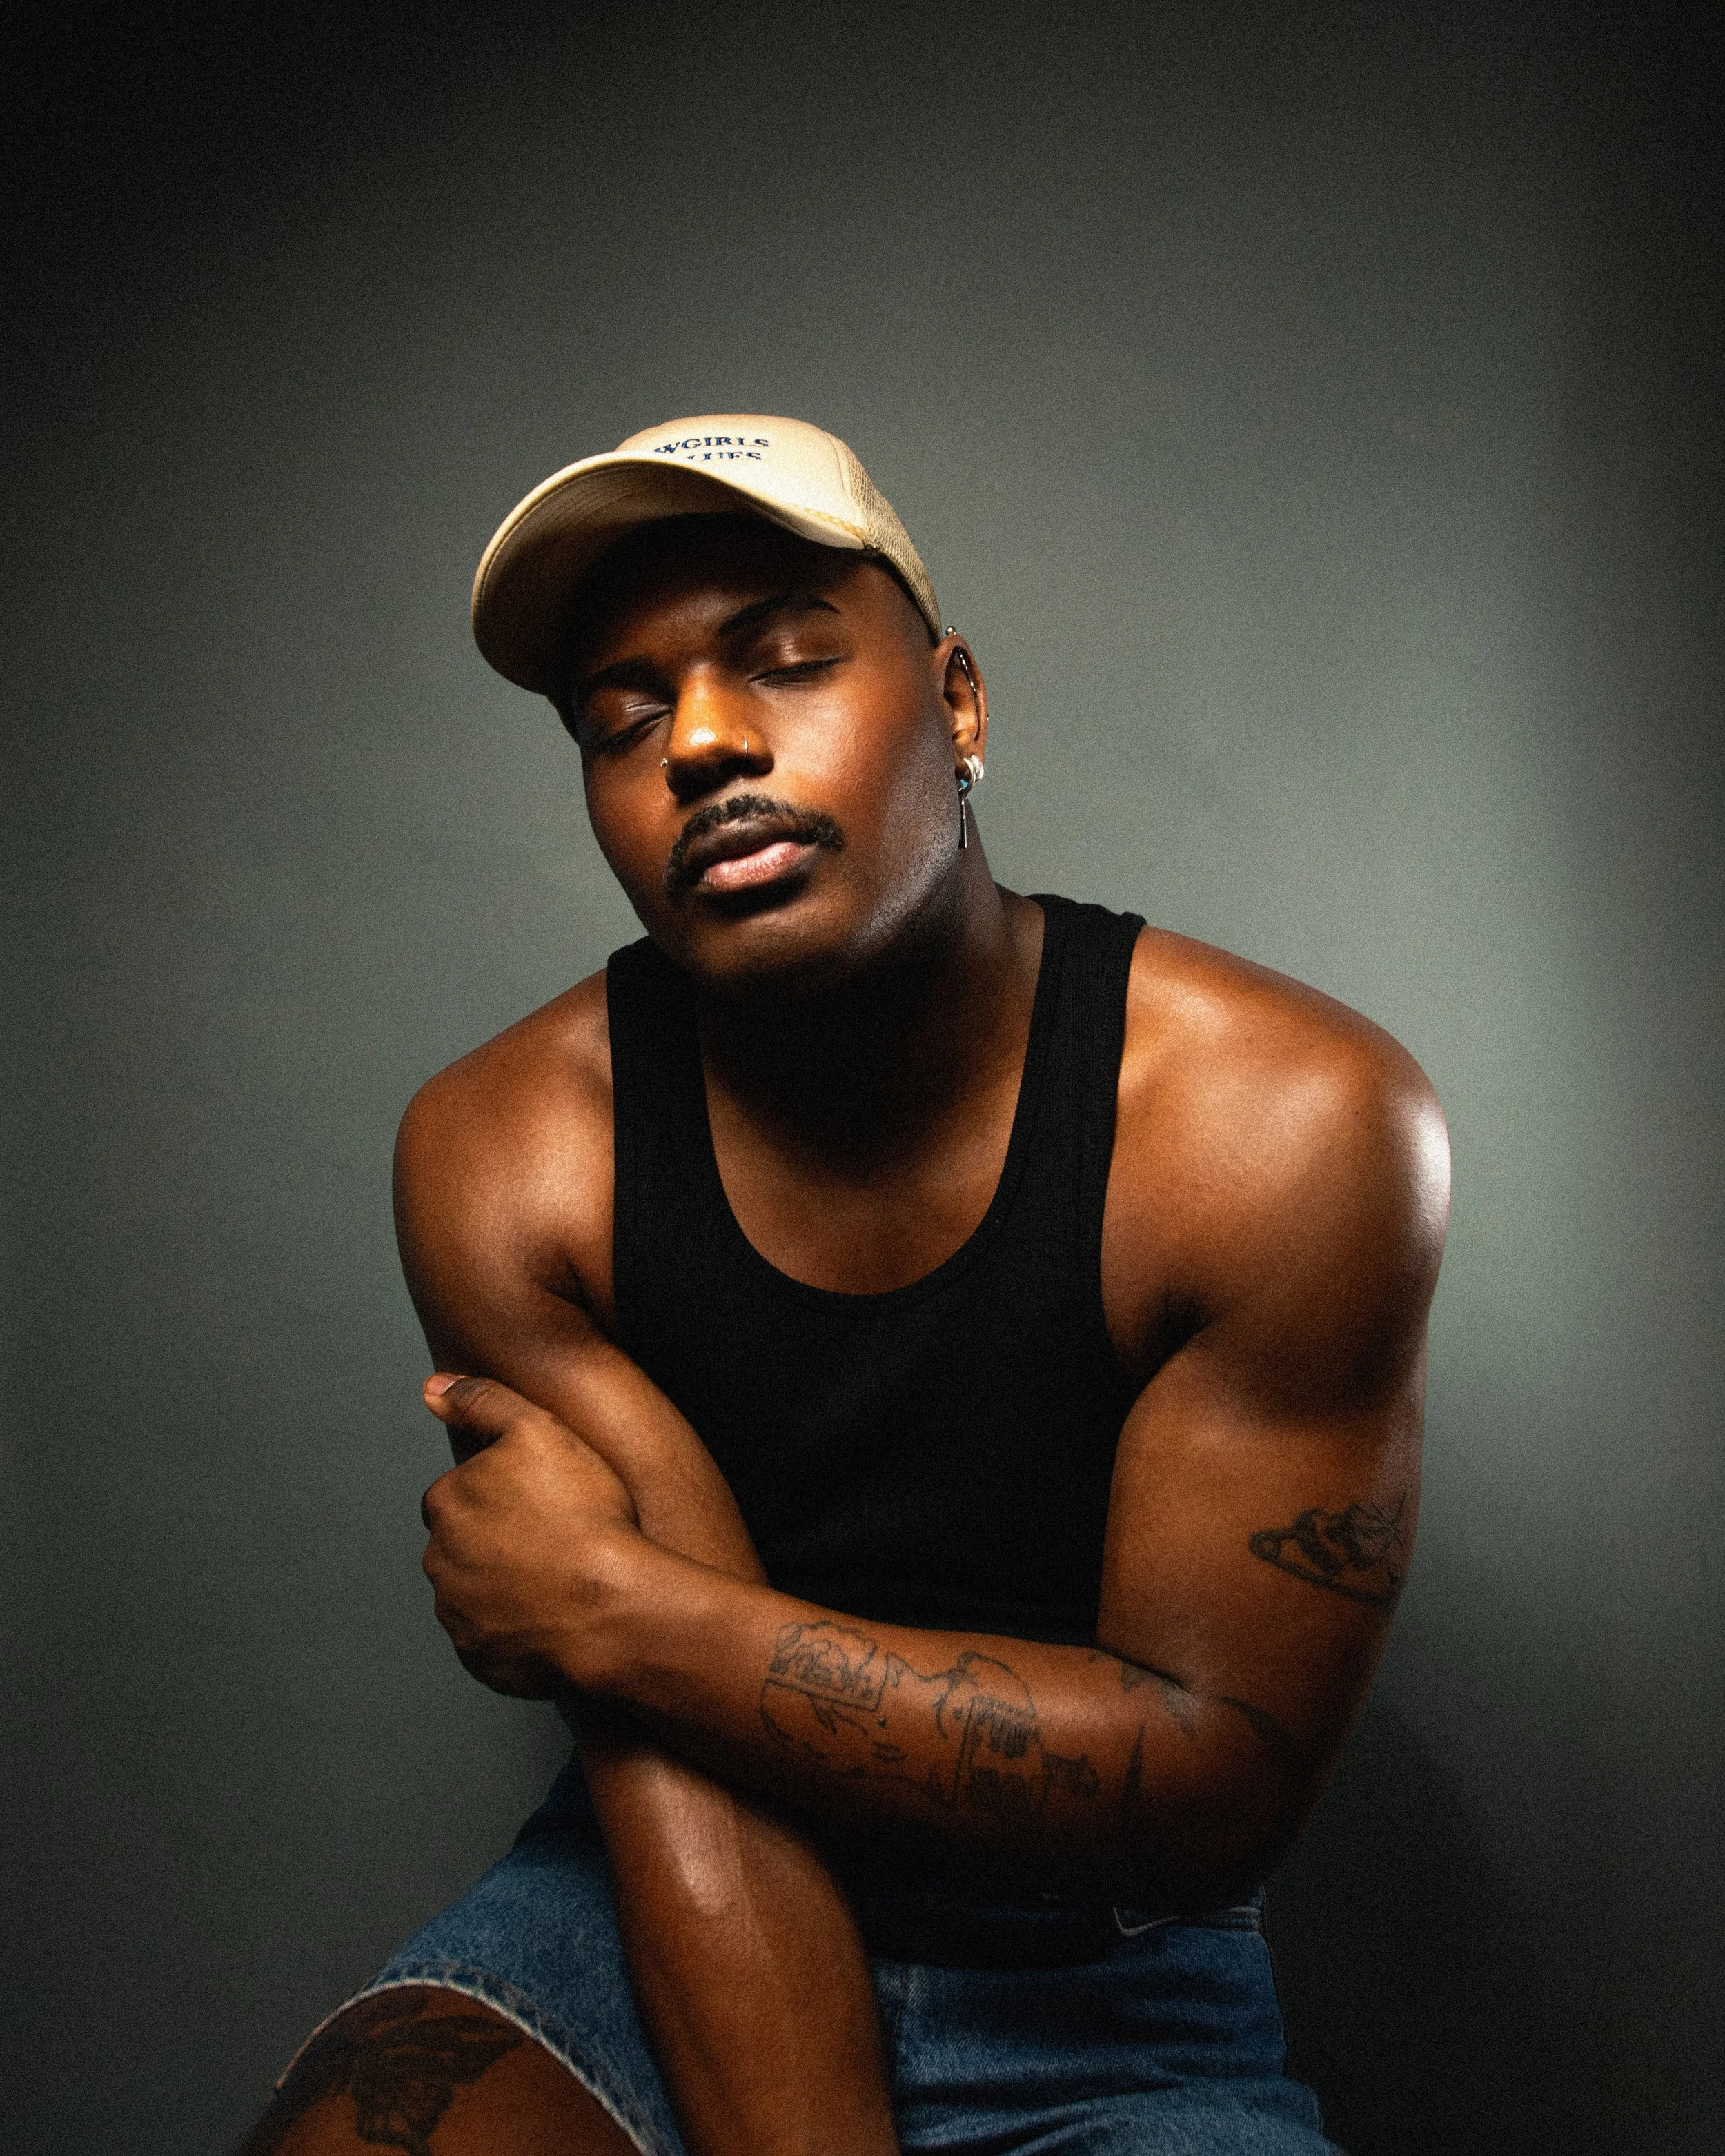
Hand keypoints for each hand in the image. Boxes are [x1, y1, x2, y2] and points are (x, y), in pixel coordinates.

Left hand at [419, 1374, 640, 1698]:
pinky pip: (492, 1639)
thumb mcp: (539, 1430)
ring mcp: (458, 1616)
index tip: (540, 1501)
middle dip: (495, 1542)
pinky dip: (516, 1629)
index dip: (500, 1494)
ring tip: (562, 1578)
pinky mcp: (481, 1660)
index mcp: (447, 1504)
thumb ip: (482, 1401)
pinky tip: (558, 1616)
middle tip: (553, 1539)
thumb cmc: (586, 1517)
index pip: (456, 1493)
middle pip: (460, 1545)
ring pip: (474, 1592)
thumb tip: (433, 1388)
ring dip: (505, 1586)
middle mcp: (440, 1562)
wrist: (613, 1609)